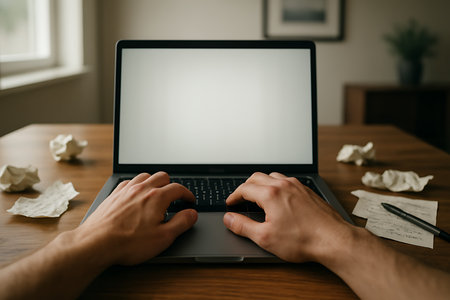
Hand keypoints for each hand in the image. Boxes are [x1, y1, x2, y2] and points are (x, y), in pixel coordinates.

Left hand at [77, 172, 197, 264]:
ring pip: (145, 176)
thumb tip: (191, 214)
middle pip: (162, 176)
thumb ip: (181, 223)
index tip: (189, 200)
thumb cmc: (128, 242)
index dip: (187, 194)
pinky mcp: (113, 195)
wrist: (96, 243)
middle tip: (175, 197)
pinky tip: (136, 194)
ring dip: (154, 181)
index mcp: (157, 197)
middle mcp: (141, 189)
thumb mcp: (163, 237)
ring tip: (157, 192)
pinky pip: (129, 182)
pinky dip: (137, 185)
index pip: (178, 188)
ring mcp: (126, 190)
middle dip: (172, 185)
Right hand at [223, 172, 351, 262]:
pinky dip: (276, 185)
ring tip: (257, 196)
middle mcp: (283, 185)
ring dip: (261, 184)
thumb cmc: (303, 240)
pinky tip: (278, 198)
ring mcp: (297, 186)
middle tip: (240, 199)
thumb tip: (229, 219)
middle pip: (256, 178)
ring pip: (272, 176)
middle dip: (245, 187)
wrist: (333, 240)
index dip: (234, 196)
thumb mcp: (265, 238)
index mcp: (271, 194)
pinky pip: (286, 181)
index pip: (244, 189)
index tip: (230, 203)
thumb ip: (243, 226)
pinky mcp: (307, 191)